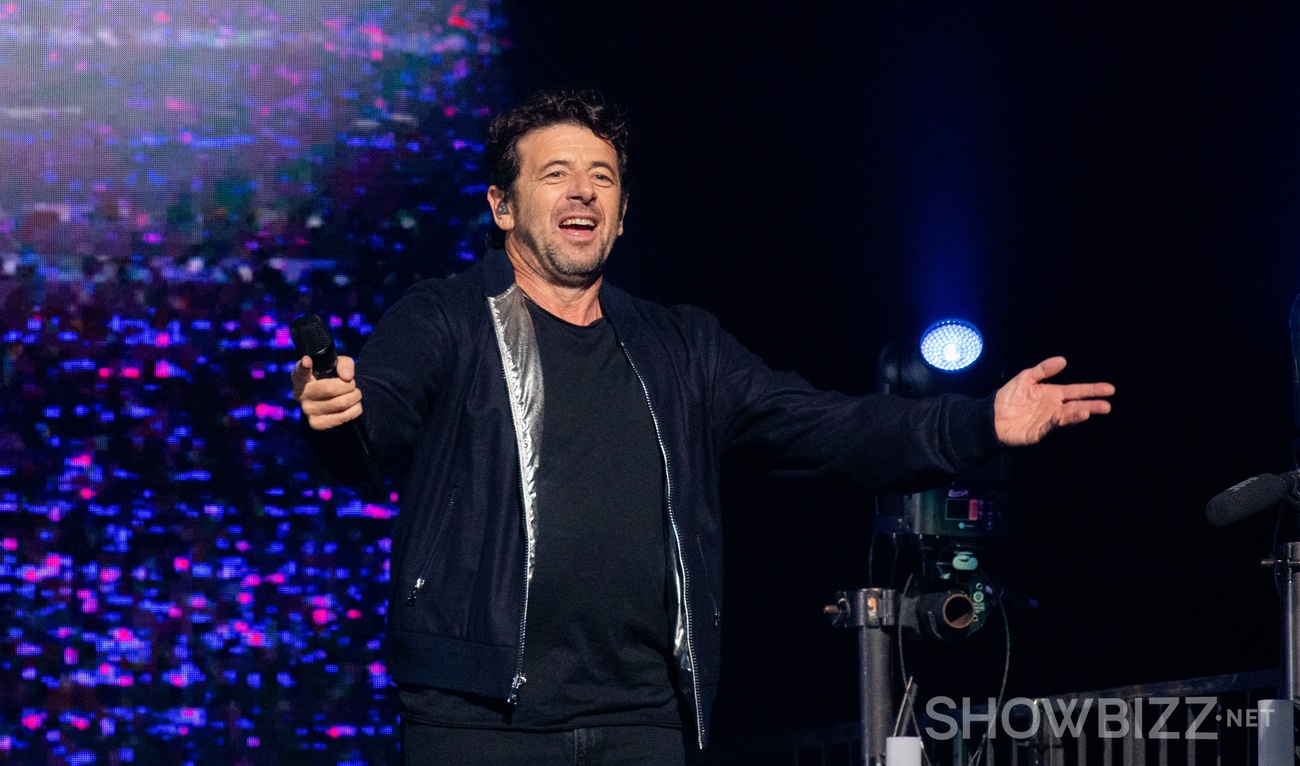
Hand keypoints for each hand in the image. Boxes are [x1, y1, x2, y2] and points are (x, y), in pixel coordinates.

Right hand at [291, 355, 362, 429]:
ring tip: (355, 394)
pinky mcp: (317, 424)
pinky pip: (343, 417)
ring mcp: (307, 411)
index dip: (304, 367)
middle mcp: (300, 394)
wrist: (331, 399)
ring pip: (340, 404)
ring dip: (355, 397)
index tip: (307, 361)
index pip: (300, 371)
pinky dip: (356, 409)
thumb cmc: (331, 378)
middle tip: (352, 384)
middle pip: (330, 389)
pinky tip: (354, 405)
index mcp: (300, 377)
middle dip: (349, 385)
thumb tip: (347, 377)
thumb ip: (344, 365)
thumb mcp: (337, 365)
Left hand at [993, 357, 1112, 445]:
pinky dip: (1054, 423)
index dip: (1092, 390)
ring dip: (1076, 415)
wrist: (991, 415)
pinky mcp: (1037, 433)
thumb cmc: (1010, 397)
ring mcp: (1047, 422)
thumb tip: (1063, 360)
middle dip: (1092, 406)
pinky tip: (1060, 417)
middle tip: (1107, 406)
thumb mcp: (1026, 378)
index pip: (1077, 392)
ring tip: (1088, 411)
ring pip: (1065, 418)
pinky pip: (1047, 428)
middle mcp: (1054, 409)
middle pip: (1076, 406)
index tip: (1109, 389)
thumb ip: (1044, 370)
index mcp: (1053, 394)